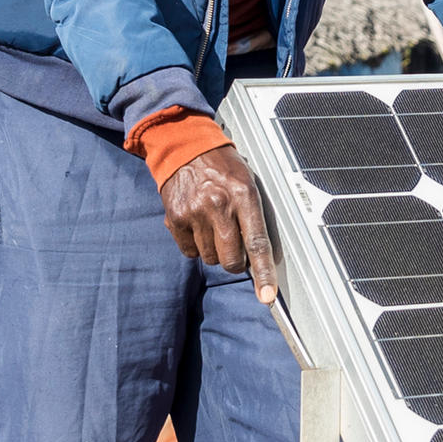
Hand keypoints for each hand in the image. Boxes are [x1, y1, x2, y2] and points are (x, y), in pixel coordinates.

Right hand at [159, 144, 279, 298]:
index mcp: (244, 195)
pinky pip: (190, 252)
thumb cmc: (222, 166)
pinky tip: (197, 224)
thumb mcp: (247, 181)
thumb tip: (258, 255)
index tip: (267, 295)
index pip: (257, 243)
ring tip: (212, 224)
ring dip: (214, 250)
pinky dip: (195, 245)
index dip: (263, 273)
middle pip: (231, 260)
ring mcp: (195, 213)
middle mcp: (219, 205)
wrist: (185, 145)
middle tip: (233, 242)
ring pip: (210, 258)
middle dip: (235, 261)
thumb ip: (253, 216)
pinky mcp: (175, 219)